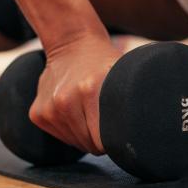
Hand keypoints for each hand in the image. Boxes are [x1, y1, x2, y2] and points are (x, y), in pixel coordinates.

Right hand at [28, 35, 122, 154]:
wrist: (71, 43)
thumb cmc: (103, 61)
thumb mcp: (123, 74)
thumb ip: (134, 97)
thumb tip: (150, 124)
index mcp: (90, 90)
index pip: (104, 140)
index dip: (115, 139)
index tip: (120, 130)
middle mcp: (65, 100)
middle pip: (89, 144)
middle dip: (101, 138)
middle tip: (106, 118)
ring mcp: (48, 108)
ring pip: (75, 143)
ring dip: (85, 135)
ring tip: (90, 113)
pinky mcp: (36, 114)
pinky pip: (60, 137)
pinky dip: (71, 130)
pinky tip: (76, 111)